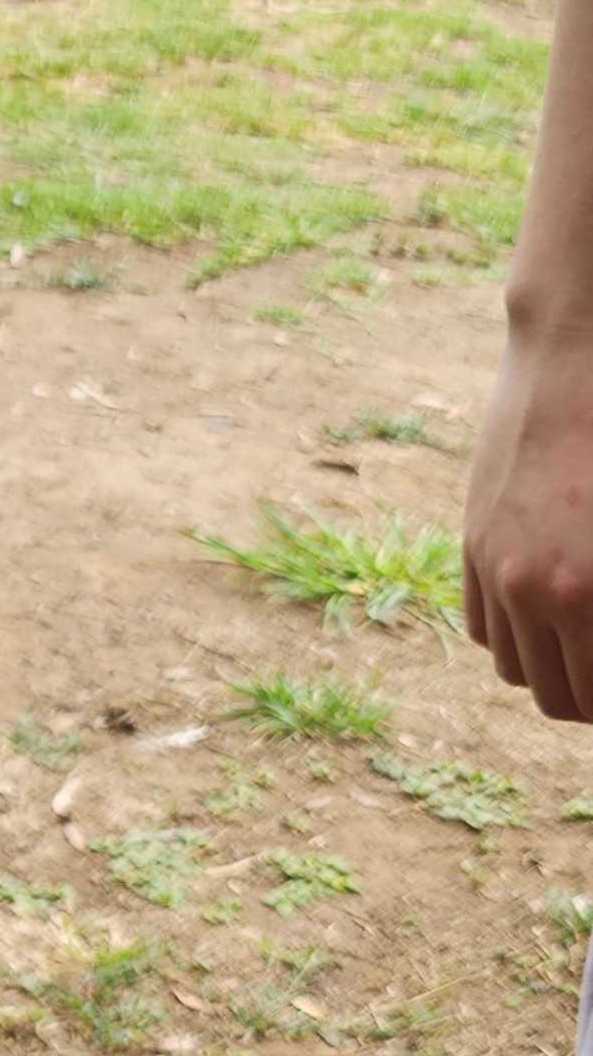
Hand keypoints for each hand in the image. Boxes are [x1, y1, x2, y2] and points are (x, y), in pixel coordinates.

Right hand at [464, 327, 592, 724]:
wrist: (579, 356)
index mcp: (589, 595)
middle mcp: (535, 592)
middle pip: (559, 698)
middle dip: (592, 693)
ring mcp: (496, 567)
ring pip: (517, 668)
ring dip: (555, 669)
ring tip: (589, 644)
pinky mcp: (473, 541)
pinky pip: (484, 625)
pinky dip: (517, 633)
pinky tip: (551, 609)